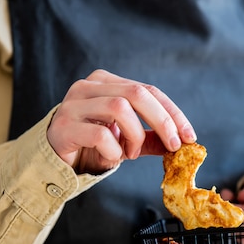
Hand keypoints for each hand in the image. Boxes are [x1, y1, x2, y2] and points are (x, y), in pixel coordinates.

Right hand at [46, 69, 196, 173]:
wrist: (54, 161)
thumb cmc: (90, 147)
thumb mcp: (126, 141)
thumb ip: (150, 139)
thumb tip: (180, 144)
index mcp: (106, 82)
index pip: (148, 90)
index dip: (173, 113)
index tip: (190, 136)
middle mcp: (88, 86)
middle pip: (137, 94)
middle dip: (163, 121)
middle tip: (174, 145)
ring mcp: (73, 104)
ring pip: (119, 108)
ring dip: (135, 136)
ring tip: (131, 154)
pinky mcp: (63, 126)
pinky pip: (100, 134)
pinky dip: (114, 151)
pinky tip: (112, 158)